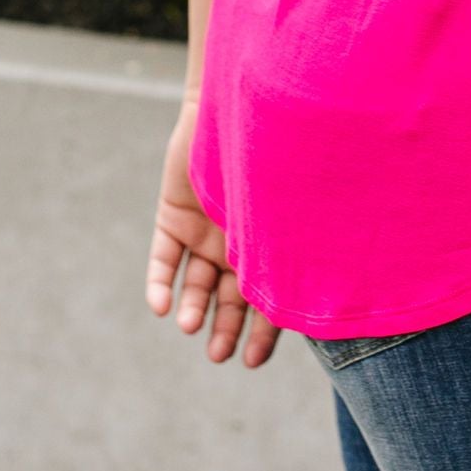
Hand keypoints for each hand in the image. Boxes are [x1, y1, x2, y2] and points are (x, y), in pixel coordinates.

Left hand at [147, 98, 281, 370]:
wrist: (237, 108)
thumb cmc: (274, 160)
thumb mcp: (285, 213)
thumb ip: (292, 251)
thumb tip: (311, 304)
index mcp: (269, 246)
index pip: (267, 300)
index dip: (262, 333)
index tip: (252, 362)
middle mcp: (235, 244)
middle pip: (227, 298)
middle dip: (224, 329)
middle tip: (217, 355)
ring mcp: (202, 231)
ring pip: (193, 283)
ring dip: (192, 307)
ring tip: (190, 326)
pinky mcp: (172, 217)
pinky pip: (162, 259)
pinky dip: (159, 284)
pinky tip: (159, 307)